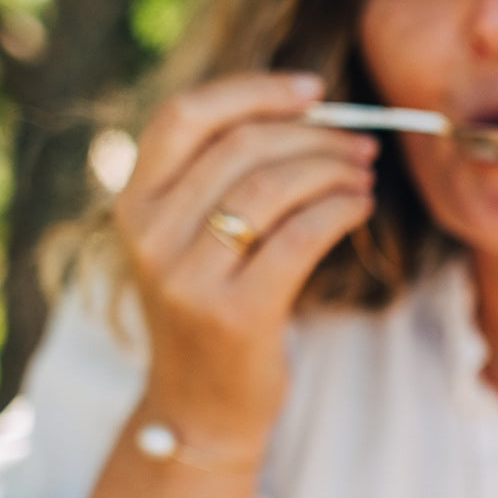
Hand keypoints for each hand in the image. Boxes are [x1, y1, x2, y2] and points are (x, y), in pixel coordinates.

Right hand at [112, 72, 378, 452]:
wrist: (201, 406)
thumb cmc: (212, 305)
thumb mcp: (191, 237)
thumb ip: (221, 175)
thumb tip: (308, 107)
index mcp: (133, 203)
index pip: (185, 115)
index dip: (254, 90)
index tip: (313, 90)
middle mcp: (150, 236)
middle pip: (242, 146)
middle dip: (315, 136)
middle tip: (360, 143)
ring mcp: (187, 277)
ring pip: (274, 186)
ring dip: (333, 170)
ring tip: (364, 174)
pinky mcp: (235, 313)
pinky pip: (301, 235)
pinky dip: (340, 209)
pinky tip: (359, 207)